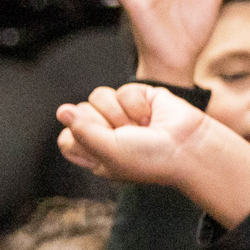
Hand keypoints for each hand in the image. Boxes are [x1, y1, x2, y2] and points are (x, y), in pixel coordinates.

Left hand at [56, 84, 215, 185]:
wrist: (188, 146)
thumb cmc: (151, 159)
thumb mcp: (109, 152)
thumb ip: (82, 131)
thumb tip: (61, 110)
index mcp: (98, 155)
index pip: (67, 139)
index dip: (76, 138)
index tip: (98, 146)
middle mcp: (107, 134)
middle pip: (80, 114)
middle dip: (102, 124)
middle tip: (124, 136)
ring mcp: (123, 113)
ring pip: (98, 97)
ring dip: (120, 114)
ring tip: (141, 126)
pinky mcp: (139, 97)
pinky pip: (122, 90)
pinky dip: (137, 105)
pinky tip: (150, 116)